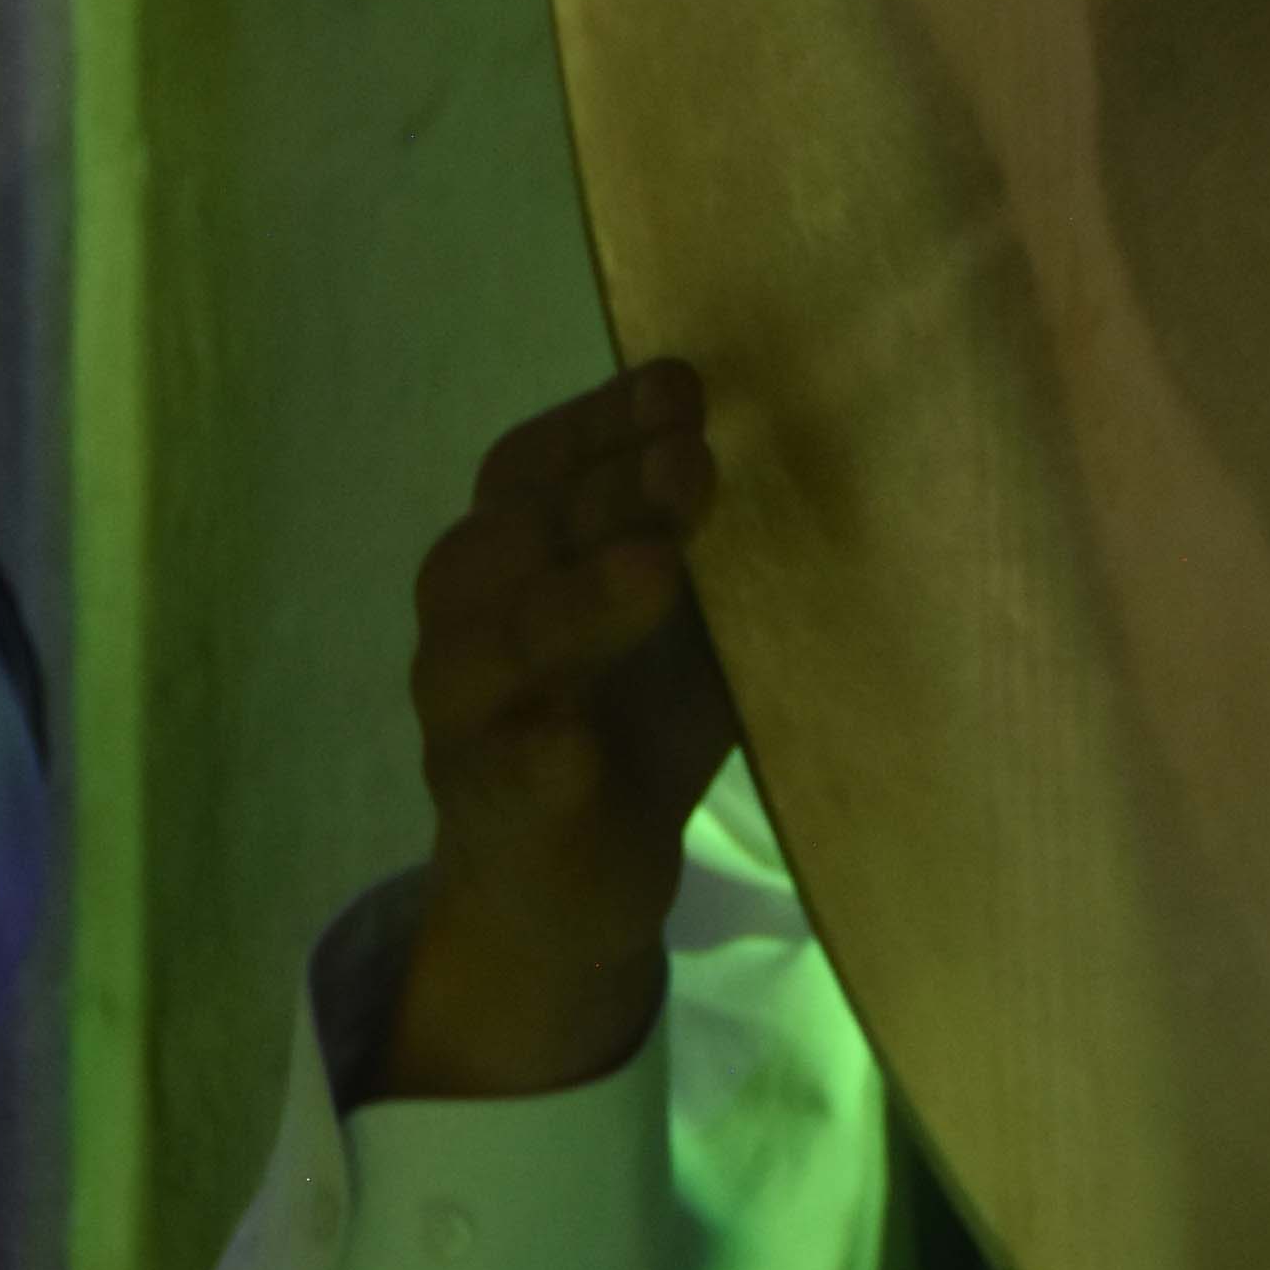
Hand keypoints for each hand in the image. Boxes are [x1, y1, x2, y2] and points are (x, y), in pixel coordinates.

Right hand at [373, 364, 739, 1099]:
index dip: (599, 422)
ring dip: (573, 602)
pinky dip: (536, 756)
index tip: (682, 386)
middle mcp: (466, 622)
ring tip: (650, 567)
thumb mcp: (680, 617)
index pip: (530, 466)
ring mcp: (467, 718)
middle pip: (516, 538)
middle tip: (691, 460)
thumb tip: (803, 433)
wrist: (570, 882)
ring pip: (494, 648)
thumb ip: (705, 539)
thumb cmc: (632, 718)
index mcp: (507, 557)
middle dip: (605, 493)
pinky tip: (573, 744)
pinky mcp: (493, 811)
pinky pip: (506, 774)